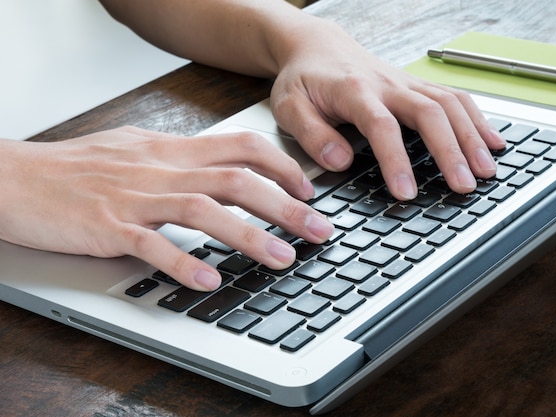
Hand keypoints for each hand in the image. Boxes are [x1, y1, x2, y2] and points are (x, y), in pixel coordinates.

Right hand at [0, 129, 333, 290]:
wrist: (17, 177)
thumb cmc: (77, 167)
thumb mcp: (137, 150)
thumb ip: (180, 159)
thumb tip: (220, 169)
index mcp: (170, 149)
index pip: (240, 146)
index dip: (281, 166)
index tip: (308, 189)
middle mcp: (160, 169)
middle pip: (235, 180)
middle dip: (285, 205)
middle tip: (319, 230)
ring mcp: (135, 197)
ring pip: (203, 210)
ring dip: (248, 236)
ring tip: (283, 259)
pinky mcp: (108, 227)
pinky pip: (152, 246)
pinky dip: (183, 263)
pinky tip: (209, 282)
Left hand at [270, 21, 505, 200]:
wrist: (317, 47)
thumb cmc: (303, 79)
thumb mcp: (289, 107)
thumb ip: (312, 134)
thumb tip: (341, 161)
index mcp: (354, 90)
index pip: (382, 125)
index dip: (396, 160)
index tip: (406, 192)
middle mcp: (387, 84)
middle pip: (429, 111)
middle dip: (451, 150)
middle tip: (464, 185)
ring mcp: (407, 82)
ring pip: (449, 103)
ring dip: (472, 136)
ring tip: (487, 170)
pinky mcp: (417, 86)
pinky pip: (455, 97)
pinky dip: (477, 120)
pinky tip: (492, 142)